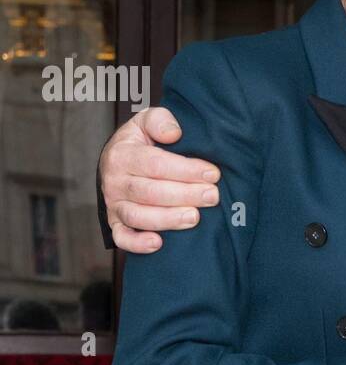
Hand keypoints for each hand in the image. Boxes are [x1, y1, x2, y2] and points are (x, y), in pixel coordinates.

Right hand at [101, 107, 220, 252]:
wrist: (117, 162)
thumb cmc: (141, 142)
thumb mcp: (146, 121)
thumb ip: (159, 120)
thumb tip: (174, 133)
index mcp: (123, 154)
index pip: (156, 164)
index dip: (186, 170)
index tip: (213, 174)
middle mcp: (114, 181)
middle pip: (150, 192)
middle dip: (184, 195)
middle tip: (213, 196)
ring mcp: (114, 204)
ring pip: (138, 216)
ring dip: (167, 219)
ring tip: (195, 218)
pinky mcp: (116, 223)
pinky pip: (122, 238)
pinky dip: (137, 244)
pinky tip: (158, 244)